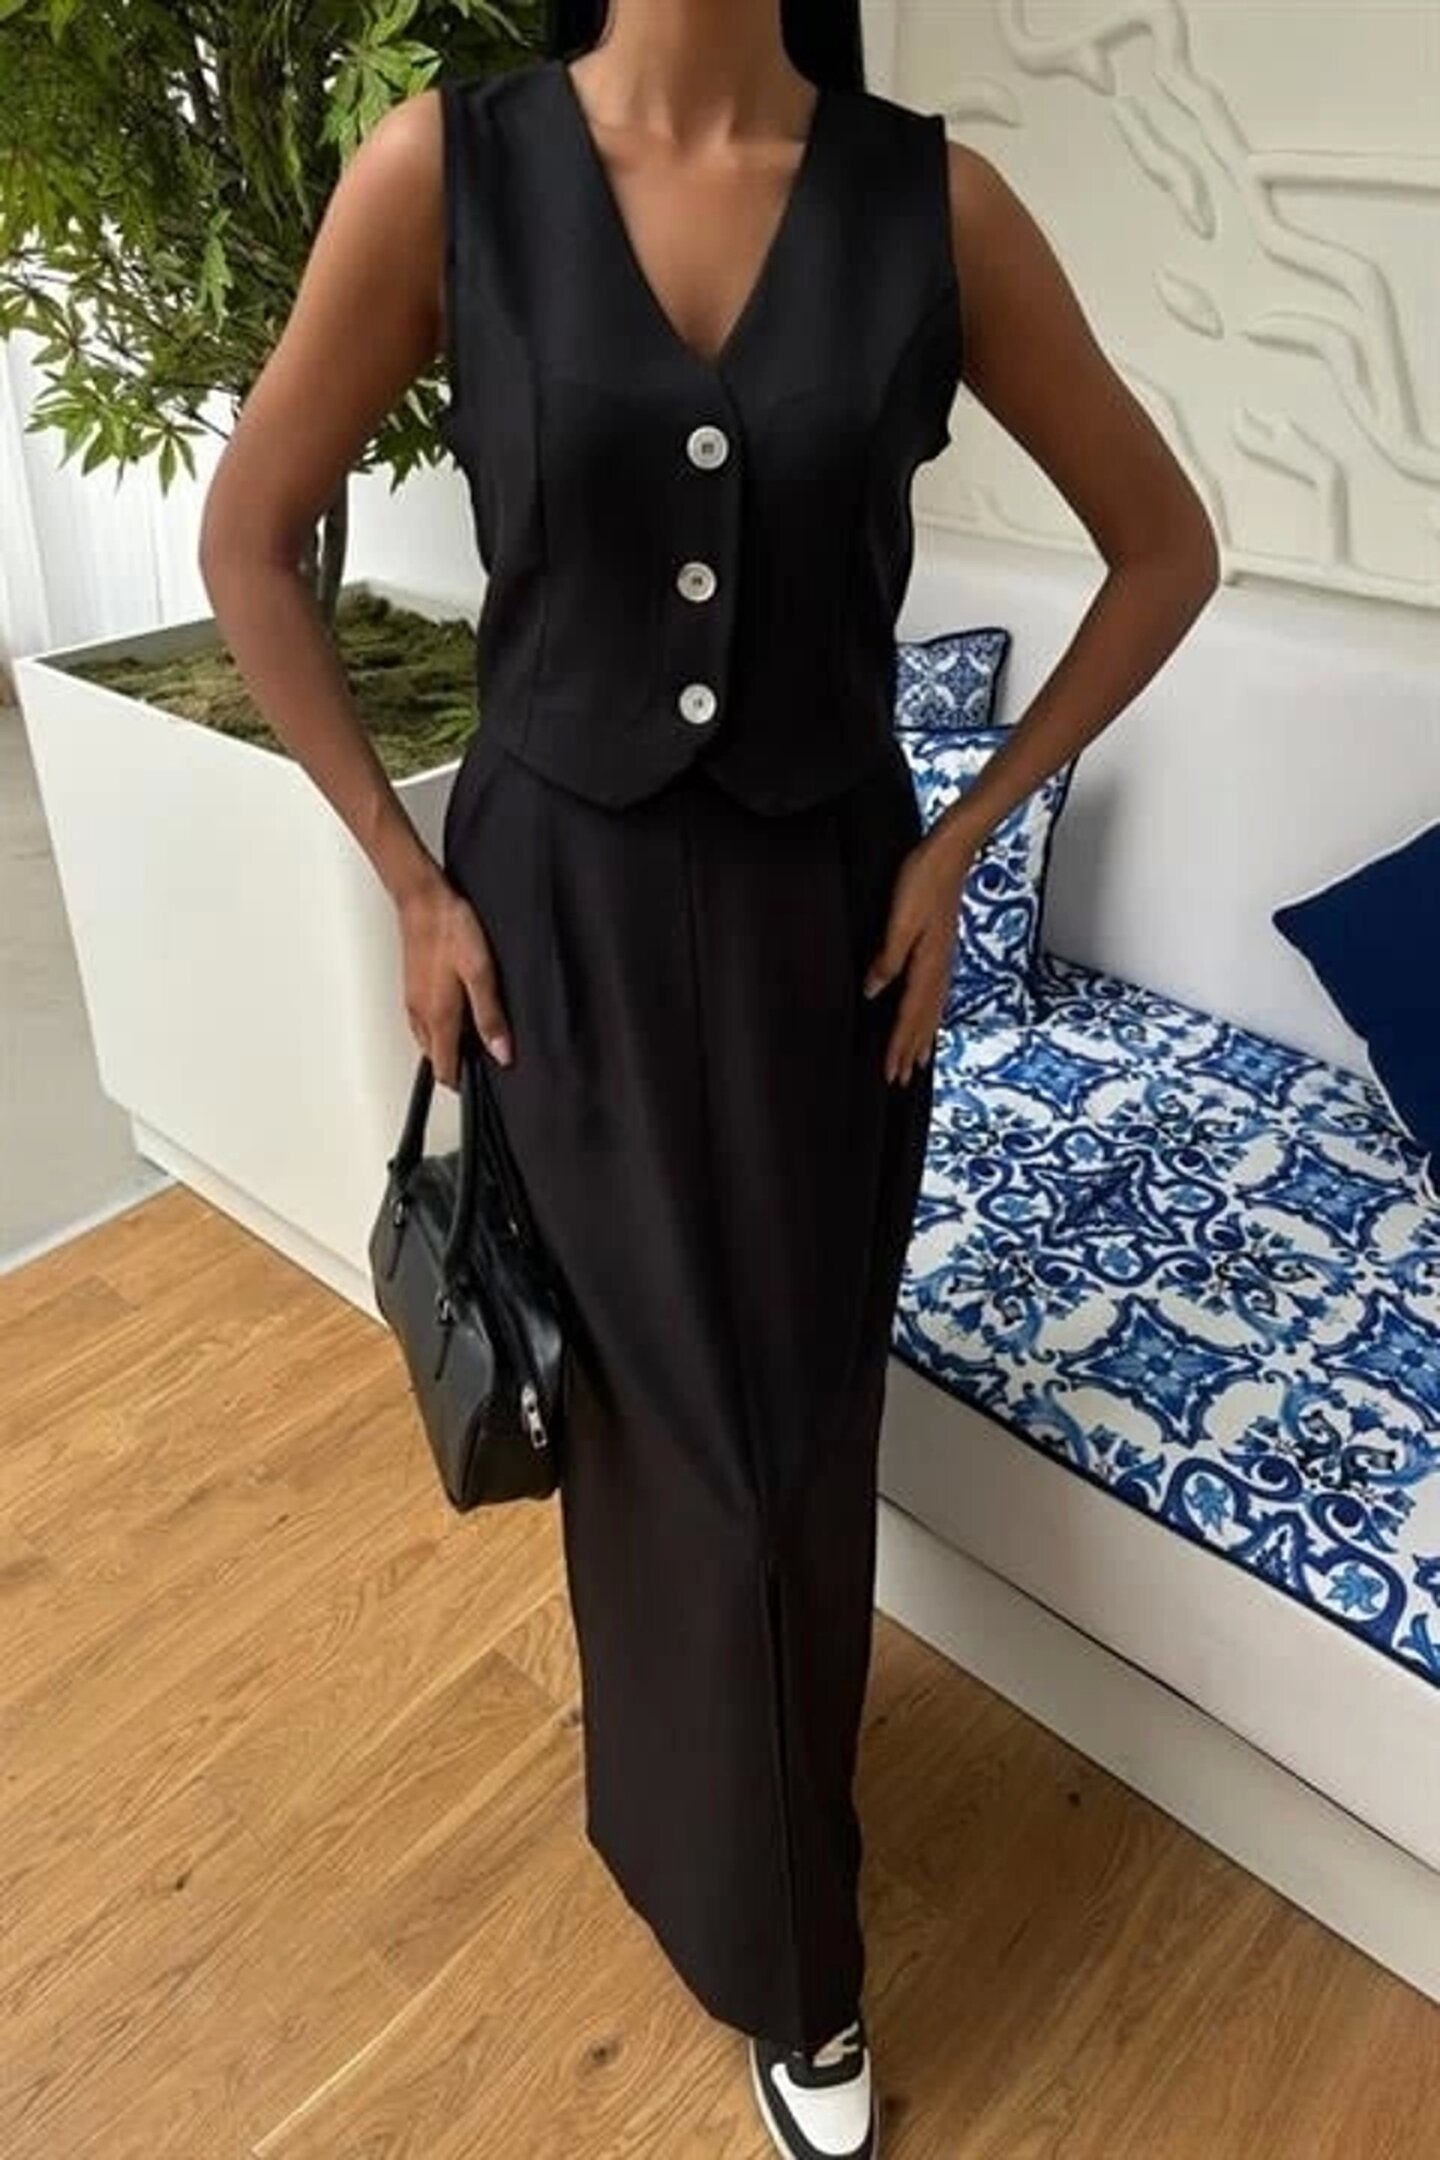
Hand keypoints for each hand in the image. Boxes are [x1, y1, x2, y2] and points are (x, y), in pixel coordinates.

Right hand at [396, 868, 511, 1088]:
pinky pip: (424, 1021)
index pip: (445, 1069)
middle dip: (458, 1066)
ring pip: (429, 1040)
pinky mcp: (413, 988)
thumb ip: (490, 1015)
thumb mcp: (481, 973)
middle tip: (486, 1060)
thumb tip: (502, 1052)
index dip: (463, 1083)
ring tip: (478, 1037)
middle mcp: (420, 1014)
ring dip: (449, 1045)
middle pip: (436, 1058)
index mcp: (437, 1017)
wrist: (423, 899)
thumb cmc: (450, 929)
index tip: (483, 1085)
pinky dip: (442, 1027)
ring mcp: (413, 1001)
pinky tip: (461, 1011)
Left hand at [862, 828, 976, 1084]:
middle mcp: (938, 968)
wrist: (951, 852)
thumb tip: (872, 992)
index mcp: (927, 964)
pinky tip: (929, 1015)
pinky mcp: (942, 948)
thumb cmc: (923, 880)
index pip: (909, 1016)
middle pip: (923, 1020)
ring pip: (932, 1009)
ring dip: (922, 1037)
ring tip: (917, 1061)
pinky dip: (931, 1014)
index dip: (899, 1046)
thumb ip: (888, 958)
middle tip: (900, 1080)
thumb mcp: (900, 920)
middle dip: (911, 1050)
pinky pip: (937, 994)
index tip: (890, 1073)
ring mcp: (943, 959)